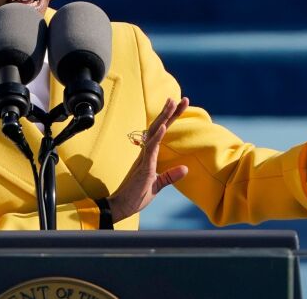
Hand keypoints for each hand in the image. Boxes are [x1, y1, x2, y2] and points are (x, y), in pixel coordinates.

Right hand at [107, 97, 189, 222]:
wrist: (120, 207)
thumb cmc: (135, 196)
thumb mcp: (157, 185)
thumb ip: (170, 176)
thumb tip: (186, 169)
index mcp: (148, 155)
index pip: (161, 132)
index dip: (170, 119)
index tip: (179, 105)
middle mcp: (145, 153)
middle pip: (159, 127)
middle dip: (170, 113)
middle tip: (182, 99)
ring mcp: (144, 158)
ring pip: (155, 133)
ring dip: (165, 118)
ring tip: (173, 103)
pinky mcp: (144, 167)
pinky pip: (150, 149)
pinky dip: (157, 137)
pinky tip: (164, 126)